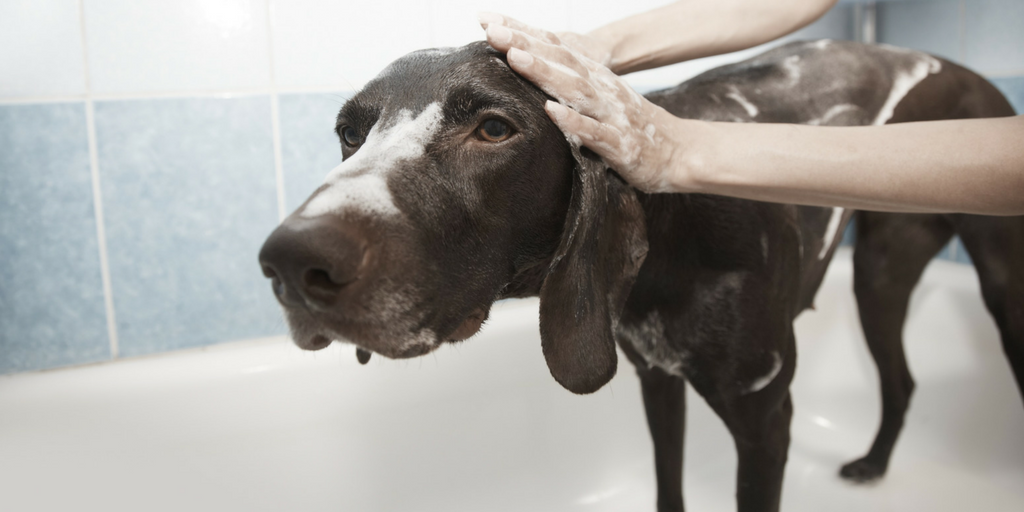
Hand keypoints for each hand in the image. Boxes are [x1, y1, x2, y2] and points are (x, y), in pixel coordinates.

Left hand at [479, 13, 695, 192]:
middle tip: (493, 31)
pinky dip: (573, 121)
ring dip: (545, 73)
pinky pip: (594, 132)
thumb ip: (569, 85)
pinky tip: (551, 112)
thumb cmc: (632, 127)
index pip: (554, 48)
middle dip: (526, 44)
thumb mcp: (599, 99)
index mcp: (593, 77)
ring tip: (516, 58)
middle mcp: (601, 89)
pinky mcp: (620, 144)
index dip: (522, 32)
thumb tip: (531, 72)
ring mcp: (611, 115)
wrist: (680, 151)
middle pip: (560, 61)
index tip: (487, 21)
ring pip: (575, 90)